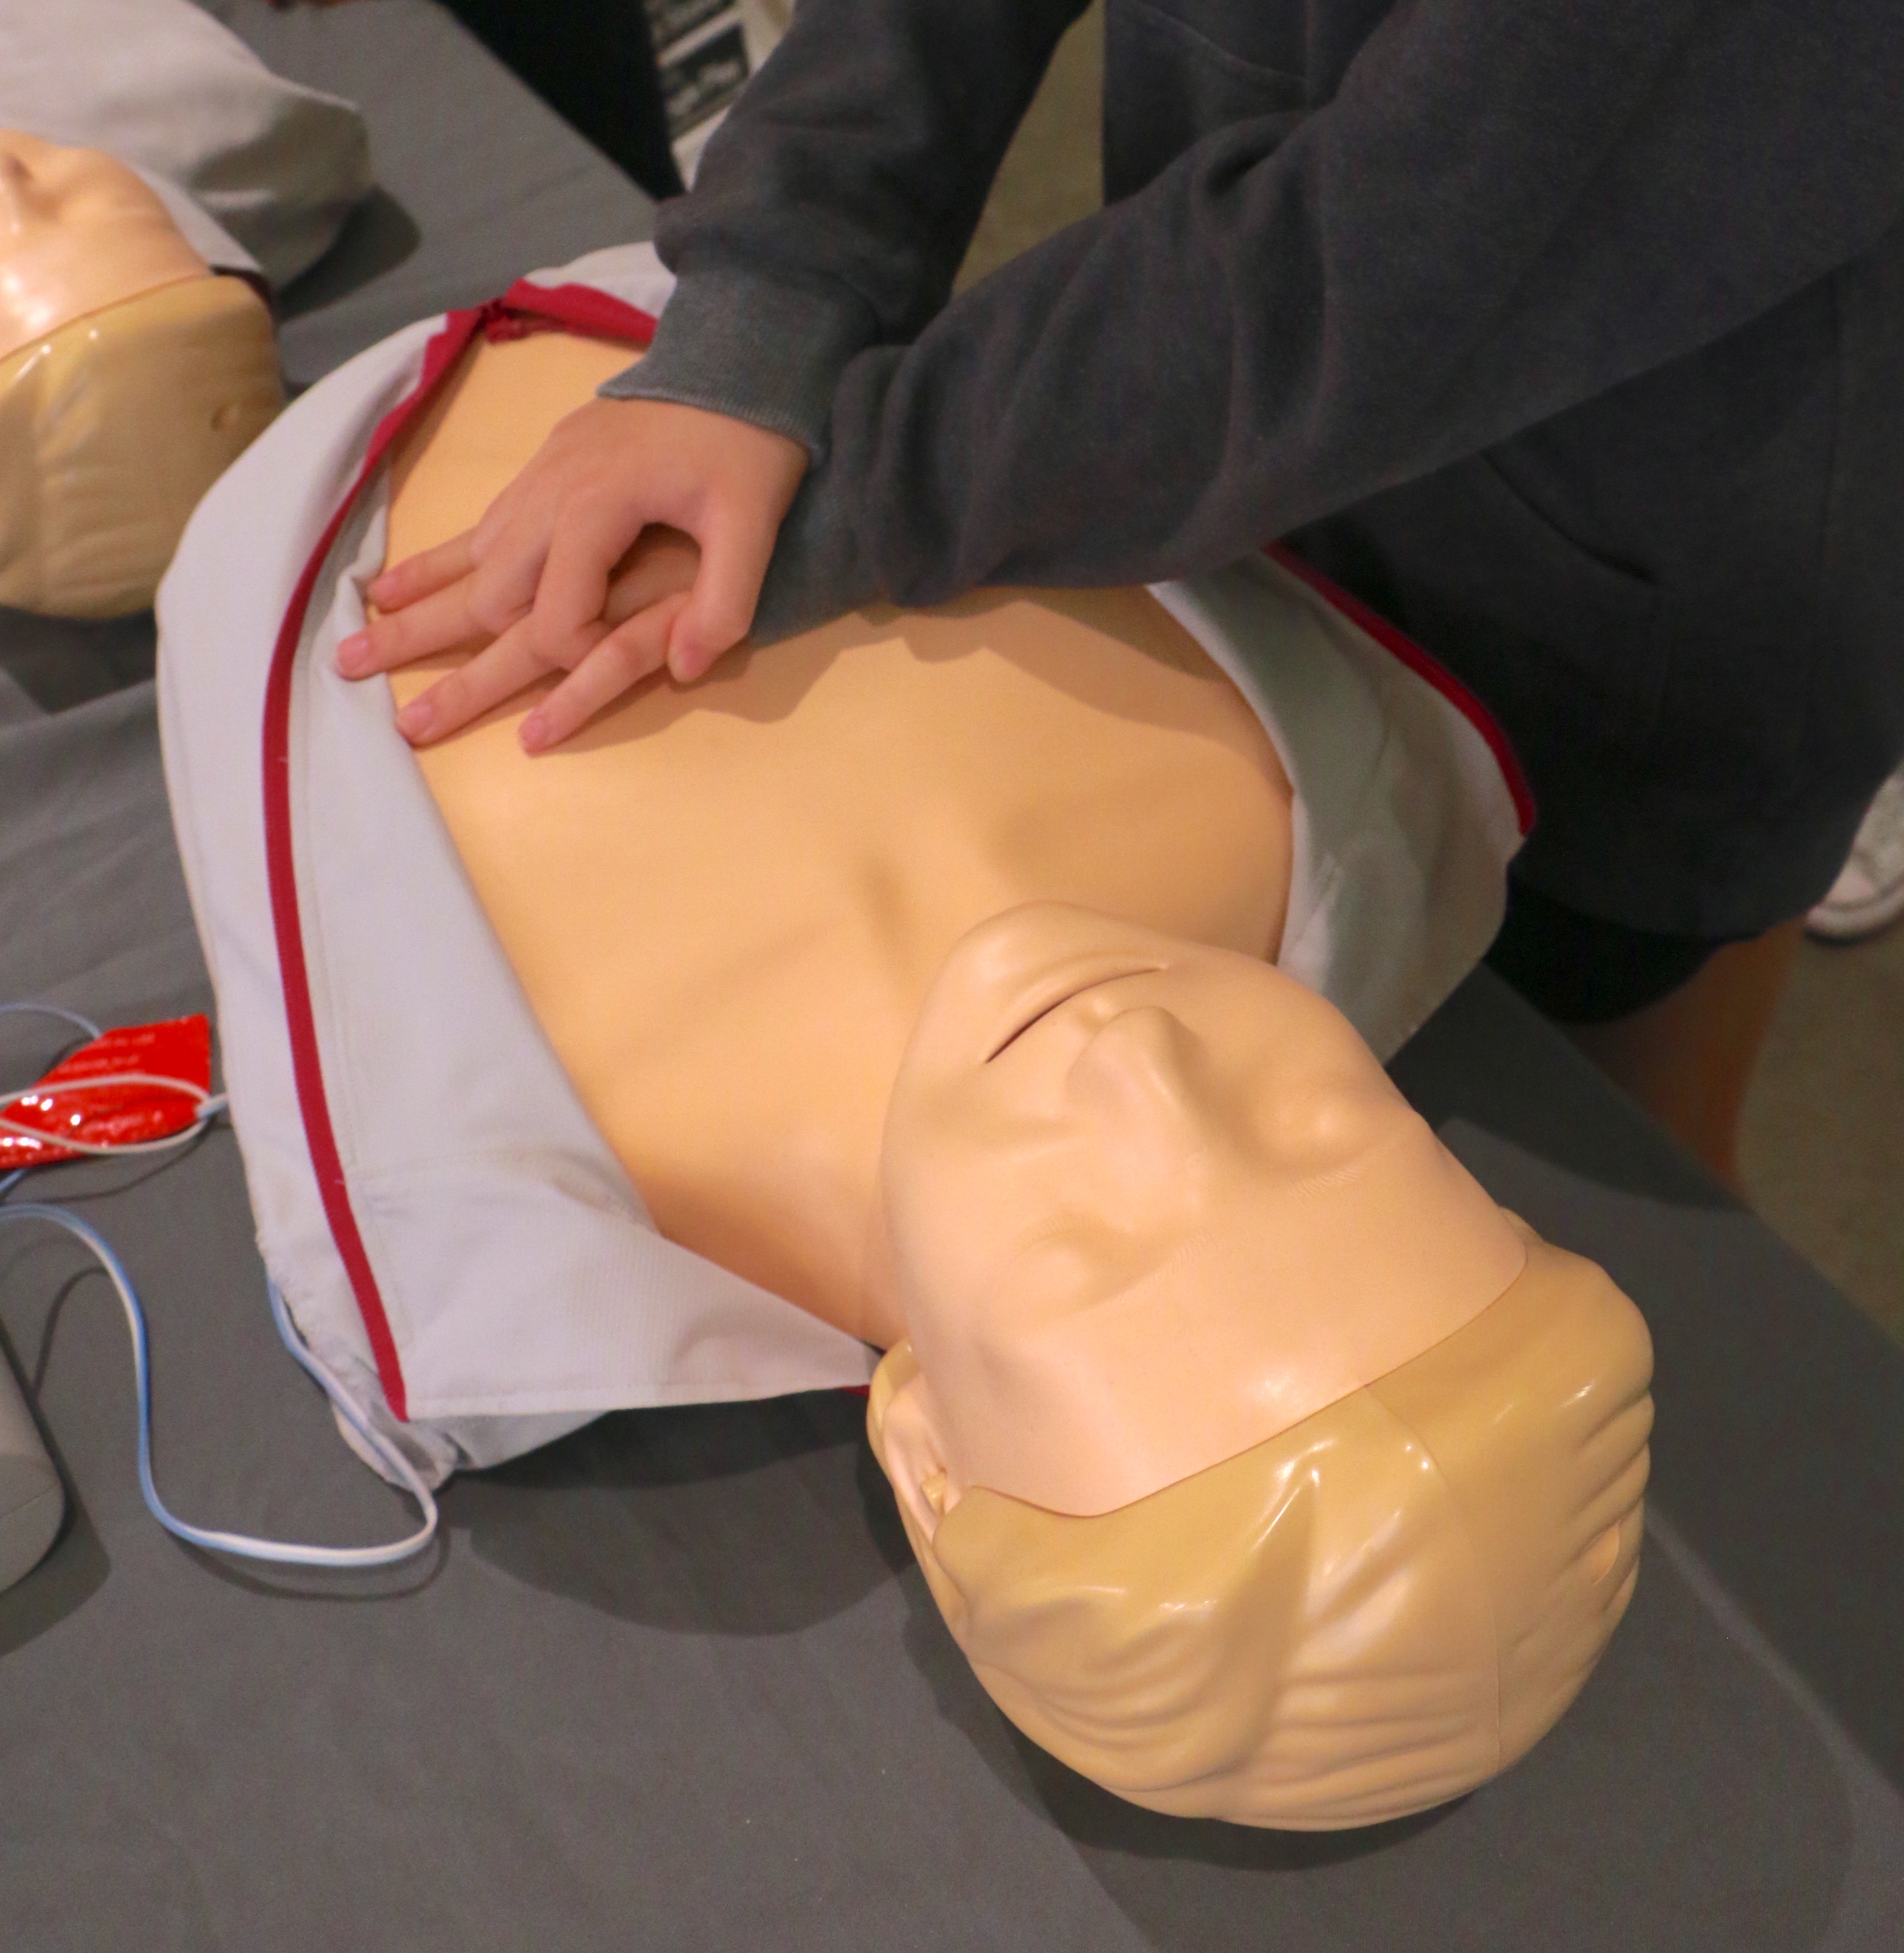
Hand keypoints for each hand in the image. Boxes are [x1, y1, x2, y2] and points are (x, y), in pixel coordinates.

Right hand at [337, 398, 806, 750]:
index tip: (605, 663)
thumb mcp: (754, 525)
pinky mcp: (544, 469)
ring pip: (468, 558)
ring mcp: (540, 478)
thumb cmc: (749, 447)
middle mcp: (551, 493)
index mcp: (595, 506)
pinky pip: (481, 527)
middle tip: (374, 697)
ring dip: (416, 606)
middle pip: (488, 592)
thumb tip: (684, 669)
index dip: (572, 655)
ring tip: (353, 643)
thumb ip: (724, 601)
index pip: (555, 614)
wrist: (738, 364)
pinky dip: (436, 565)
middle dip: (435, 648)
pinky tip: (395, 586)